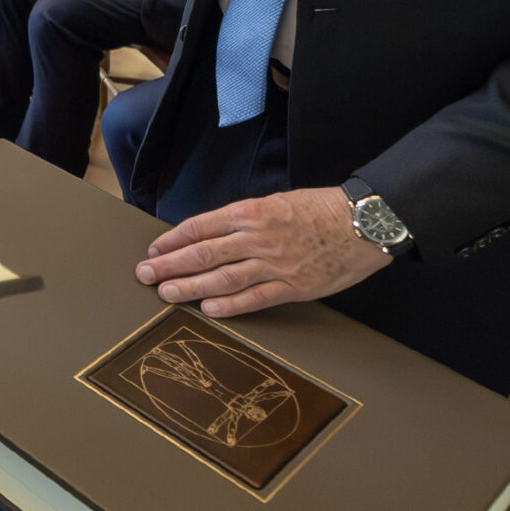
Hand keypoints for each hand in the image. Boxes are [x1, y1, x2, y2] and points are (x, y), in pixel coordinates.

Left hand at [134, 188, 391, 316]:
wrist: (365, 222)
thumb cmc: (322, 208)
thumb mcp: (278, 201)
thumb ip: (246, 218)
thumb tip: (213, 233)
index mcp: (251, 212)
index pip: (200, 226)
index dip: (173, 240)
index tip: (154, 249)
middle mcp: (258, 237)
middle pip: (203, 253)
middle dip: (169, 265)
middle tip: (145, 274)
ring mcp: (275, 264)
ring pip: (223, 278)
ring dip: (190, 287)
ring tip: (166, 294)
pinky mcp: (294, 286)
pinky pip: (255, 298)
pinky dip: (230, 305)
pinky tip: (209, 309)